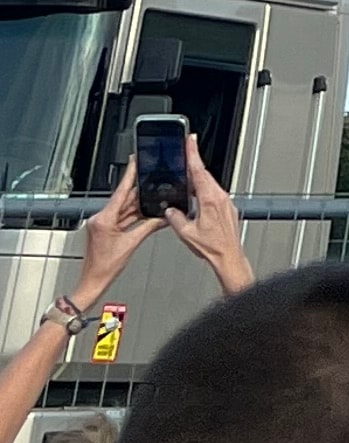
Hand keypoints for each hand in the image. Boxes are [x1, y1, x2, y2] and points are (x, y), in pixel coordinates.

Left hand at [65, 161, 143, 312]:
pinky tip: (145, 212)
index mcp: (104, 219)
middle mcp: (101, 218)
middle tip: (153, 179)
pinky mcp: (105, 229)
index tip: (135, 159)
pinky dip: (133, 215)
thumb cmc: (104, 268)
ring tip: (153, 196)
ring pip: (124, 208)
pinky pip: (122, 217)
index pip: (121, 191)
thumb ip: (148, 227)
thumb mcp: (131, 244)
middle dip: (139, 191)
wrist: (92, 283)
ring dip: (138, 204)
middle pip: (124, 199)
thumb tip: (162, 217)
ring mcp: (102, 223)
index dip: (130, 174)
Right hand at [160, 135, 251, 299]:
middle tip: (187, 150)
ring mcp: (225, 201)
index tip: (190, 140)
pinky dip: (205, 188)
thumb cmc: (211, 247)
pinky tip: (198, 194)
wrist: (228, 255)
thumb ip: (176, 219)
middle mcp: (220, 197)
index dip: (193, 154)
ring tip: (188, 173)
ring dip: (199, 177)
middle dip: (195, 162)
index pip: (199, 171)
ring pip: (210, 183)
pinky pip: (215, 192)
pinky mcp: (228, 207)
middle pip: (205, 174)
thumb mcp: (186, 233)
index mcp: (210, 199)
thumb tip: (170, 210)